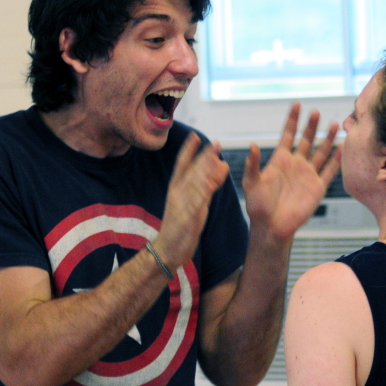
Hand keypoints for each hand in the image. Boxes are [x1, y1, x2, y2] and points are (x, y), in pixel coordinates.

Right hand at [152, 132, 229, 270]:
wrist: (167, 249)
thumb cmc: (179, 227)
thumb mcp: (192, 204)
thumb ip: (203, 188)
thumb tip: (216, 170)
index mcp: (175, 189)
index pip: (181, 165)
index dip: (188, 150)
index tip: (195, 136)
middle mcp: (177, 194)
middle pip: (191, 171)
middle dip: (204, 156)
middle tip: (216, 143)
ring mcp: (181, 205)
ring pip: (195, 184)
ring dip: (206, 170)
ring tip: (217, 158)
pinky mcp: (187, 218)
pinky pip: (196, 202)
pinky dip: (204, 191)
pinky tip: (212, 182)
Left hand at [243, 103, 340, 243]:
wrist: (271, 227)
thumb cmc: (258, 207)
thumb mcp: (251, 183)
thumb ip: (252, 164)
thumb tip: (252, 145)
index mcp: (279, 161)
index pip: (288, 135)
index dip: (292, 120)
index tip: (297, 104)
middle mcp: (295, 165)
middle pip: (306, 140)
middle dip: (311, 126)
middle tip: (316, 112)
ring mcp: (307, 175)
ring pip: (320, 152)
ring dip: (327, 139)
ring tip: (334, 124)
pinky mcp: (317, 188)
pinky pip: (330, 171)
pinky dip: (337, 160)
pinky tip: (342, 148)